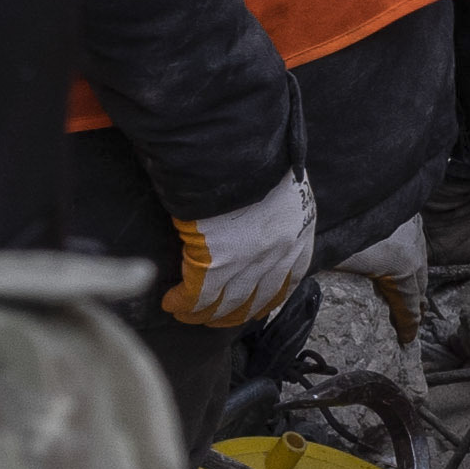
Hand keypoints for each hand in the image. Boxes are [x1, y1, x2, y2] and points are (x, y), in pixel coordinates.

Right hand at [164, 167, 318, 334]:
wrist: (238, 148)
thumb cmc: (259, 155)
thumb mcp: (285, 183)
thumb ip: (278, 207)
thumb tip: (259, 216)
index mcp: (299, 234)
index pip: (287, 281)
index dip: (268, 300)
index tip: (255, 310)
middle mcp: (277, 255)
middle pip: (255, 298)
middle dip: (232, 314)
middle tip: (214, 319)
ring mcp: (246, 262)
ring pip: (225, 303)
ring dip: (204, 315)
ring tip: (188, 316)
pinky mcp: (214, 262)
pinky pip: (196, 295)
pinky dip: (182, 303)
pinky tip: (170, 304)